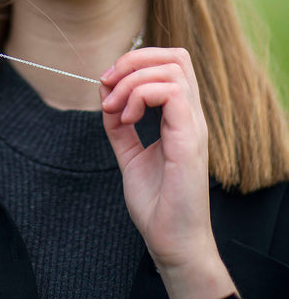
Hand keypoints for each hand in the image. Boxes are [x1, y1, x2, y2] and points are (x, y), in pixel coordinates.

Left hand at [100, 48, 235, 298]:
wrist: (170, 242)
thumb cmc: (157, 204)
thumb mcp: (129, 154)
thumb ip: (119, 126)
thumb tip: (105, 97)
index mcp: (181, 117)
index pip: (171, 62)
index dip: (137, 61)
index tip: (108, 84)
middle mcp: (191, 116)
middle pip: (175, 56)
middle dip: (133, 60)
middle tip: (108, 85)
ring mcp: (193, 126)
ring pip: (172, 68)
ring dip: (132, 80)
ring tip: (115, 109)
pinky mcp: (188, 140)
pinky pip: (171, 92)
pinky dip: (140, 96)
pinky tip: (126, 119)